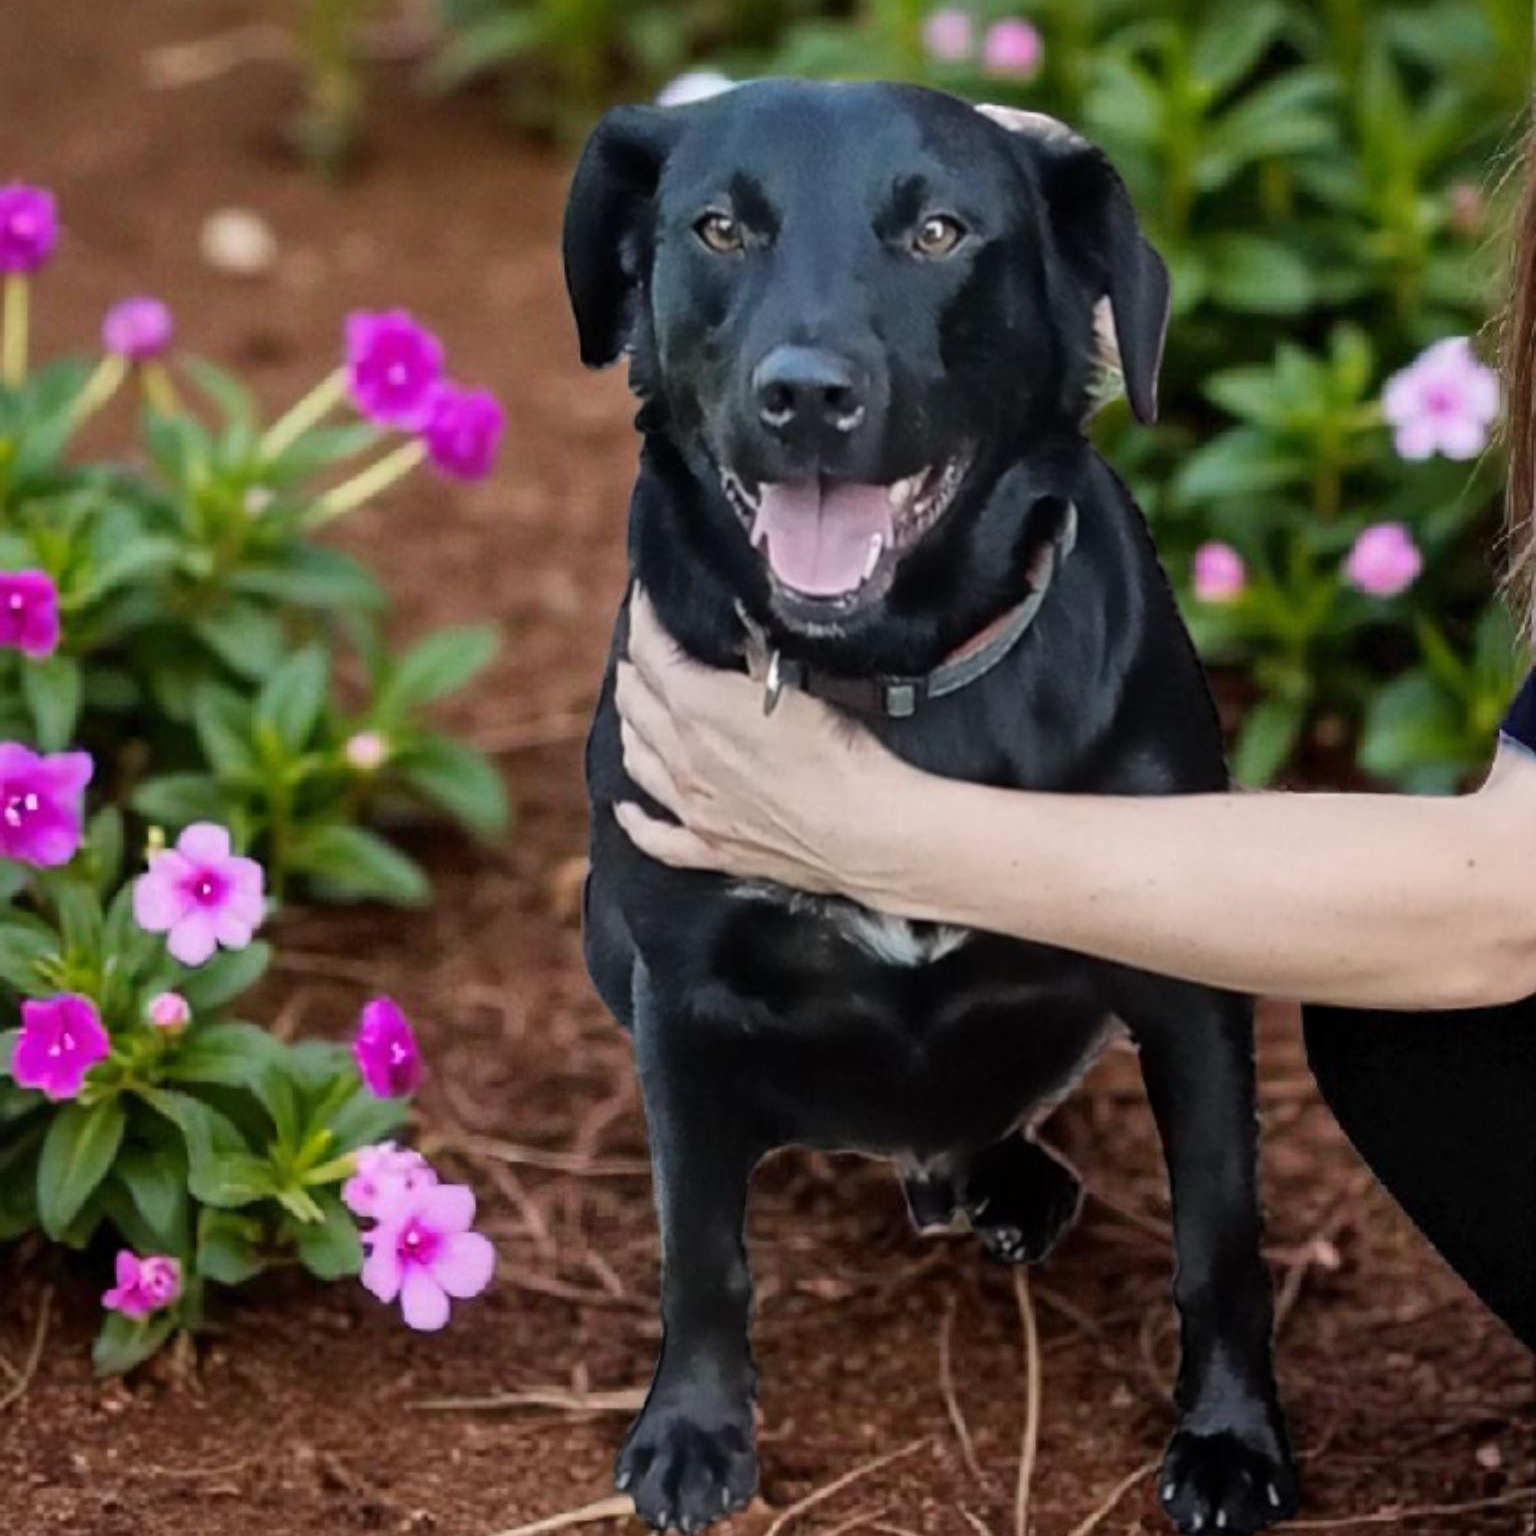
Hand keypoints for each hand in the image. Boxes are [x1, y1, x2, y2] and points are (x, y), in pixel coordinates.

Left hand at [614, 589, 905, 892]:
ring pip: (637, 760)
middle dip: (635, 669)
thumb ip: (757, 654)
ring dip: (630, 727)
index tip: (646, 600)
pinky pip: (655, 837)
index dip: (644, 619)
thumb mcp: (798, 683)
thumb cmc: (843, 755)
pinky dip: (634, 819)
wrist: (867, 833)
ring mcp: (692, 807)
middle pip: (635, 703)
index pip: (651, 652)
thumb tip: (739, 627)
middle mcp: (683, 757)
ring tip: (635, 707)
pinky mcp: (711, 848)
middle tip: (643, 649)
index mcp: (699, 708)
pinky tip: (625, 808)